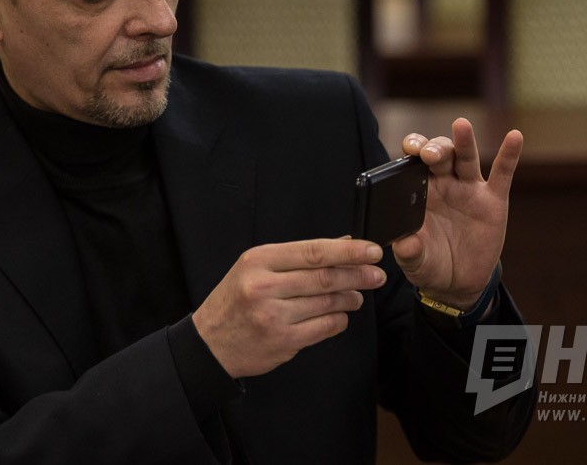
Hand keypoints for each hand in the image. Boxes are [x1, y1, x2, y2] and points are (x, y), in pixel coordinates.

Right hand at [192, 238, 385, 378]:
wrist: (210, 343)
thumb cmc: (235, 300)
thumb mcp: (255, 267)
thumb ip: (297, 257)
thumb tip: (341, 243)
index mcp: (258, 260)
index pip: (312, 252)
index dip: (347, 251)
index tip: (371, 250)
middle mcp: (263, 286)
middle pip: (324, 277)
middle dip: (357, 275)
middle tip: (377, 274)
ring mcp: (273, 316)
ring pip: (327, 303)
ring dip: (350, 298)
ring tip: (358, 296)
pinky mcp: (282, 342)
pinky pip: (324, 328)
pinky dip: (338, 320)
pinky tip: (340, 315)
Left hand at [394, 118, 522, 309]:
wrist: (457, 283)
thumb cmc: (429, 263)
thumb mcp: (415, 261)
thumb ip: (409, 251)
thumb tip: (405, 243)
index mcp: (419, 192)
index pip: (413, 162)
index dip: (412, 150)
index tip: (410, 149)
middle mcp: (443, 184)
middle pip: (439, 155)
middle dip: (434, 149)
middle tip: (429, 153)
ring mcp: (469, 190)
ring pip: (465, 159)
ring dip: (463, 142)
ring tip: (460, 126)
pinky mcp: (493, 201)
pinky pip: (502, 174)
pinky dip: (509, 155)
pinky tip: (514, 137)